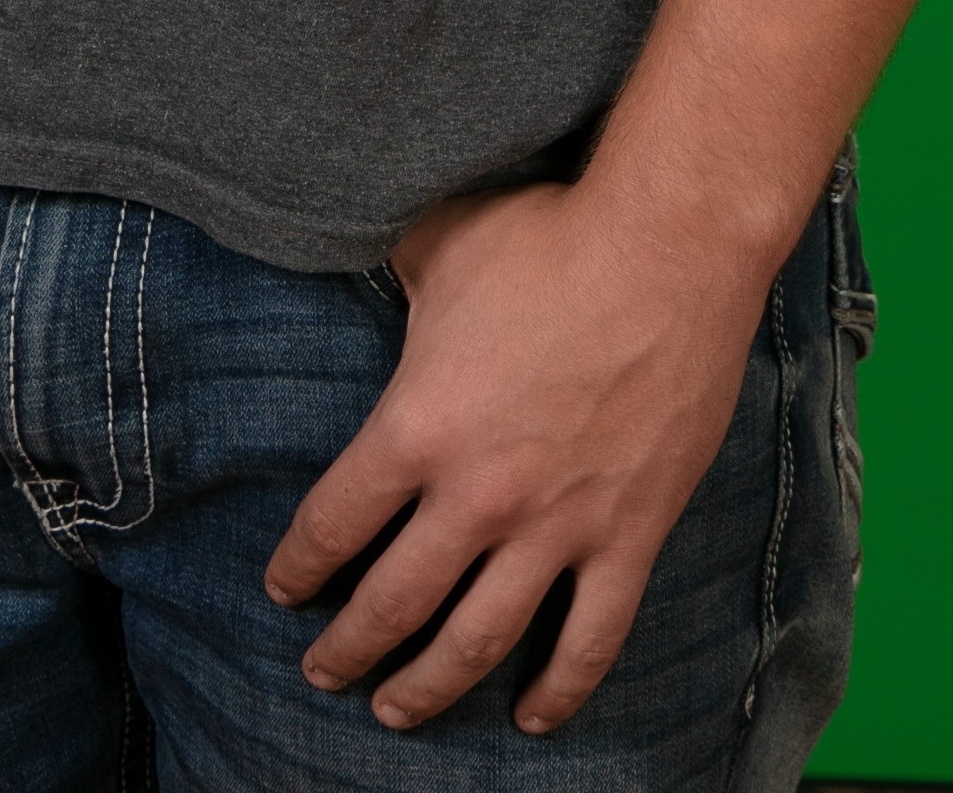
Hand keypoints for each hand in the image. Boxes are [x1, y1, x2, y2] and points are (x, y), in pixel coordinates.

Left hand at [264, 179, 772, 735]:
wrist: (669, 245)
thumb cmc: (547, 235)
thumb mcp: (439, 242)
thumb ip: (391, 274)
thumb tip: (357, 253)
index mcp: (418, 428)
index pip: (334, 523)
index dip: (298, 566)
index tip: (283, 590)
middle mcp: (478, 496)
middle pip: (393, 602)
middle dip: (348, 647)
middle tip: (322, 672)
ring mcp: (557, 527)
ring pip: (478, 640)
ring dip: (430, 687)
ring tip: (395, 712)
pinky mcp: (629, 536)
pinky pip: (591, 640)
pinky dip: (561, 690)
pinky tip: (532, 716)